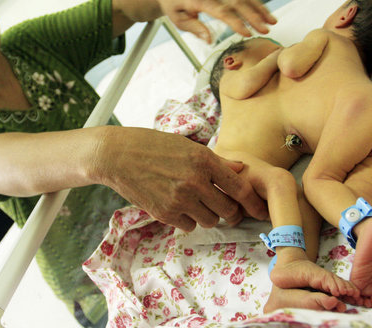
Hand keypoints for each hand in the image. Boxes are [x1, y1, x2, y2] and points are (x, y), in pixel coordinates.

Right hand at [94, 126, 268, 231]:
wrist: (117, 156)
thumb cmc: (153, 145)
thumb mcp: (187, 145)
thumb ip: (216, 160)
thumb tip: (241, 168)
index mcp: (204, 160)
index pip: (239, 187)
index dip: (251, 201)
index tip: (254, 207)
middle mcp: (195, 181)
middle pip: (228, 210)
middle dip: (228, 211)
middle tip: (223, 206)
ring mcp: (179, 199)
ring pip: (209, 220)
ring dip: (207, 215)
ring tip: (196, 203)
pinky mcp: (164, 213)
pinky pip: (189, 226)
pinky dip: (187, 219)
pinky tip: (178, 205)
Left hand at [158, 0, 276, 42]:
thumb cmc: (176, 7)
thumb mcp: (179, 21)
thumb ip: (195, 29)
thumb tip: (209, 40)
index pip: (222, 11)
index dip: (237, 22)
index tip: (248, 33)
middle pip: (238, 2)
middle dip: (254, 16)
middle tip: (266, 29)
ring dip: (260, 9)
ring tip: (272, 21)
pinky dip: (255, 3)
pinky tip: (264, 13)